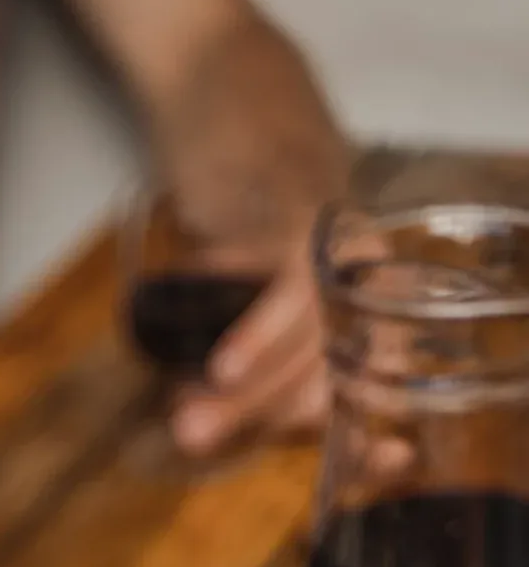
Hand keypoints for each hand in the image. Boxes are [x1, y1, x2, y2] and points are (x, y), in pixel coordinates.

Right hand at [154, 15, 347, 453]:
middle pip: (328, 377)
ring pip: (308, 342)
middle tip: (194, 442)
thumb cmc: (230, 205)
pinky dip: (254, 328)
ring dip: (245, 388)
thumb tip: (192, 425)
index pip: (369, 391)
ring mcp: (341, 249)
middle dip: (259, 421)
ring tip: (192, 420)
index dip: (371, 436)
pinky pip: (290, 286)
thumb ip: (226, 355)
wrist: (222, 97)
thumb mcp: (234, 292)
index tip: (374, 469)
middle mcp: (366, 283)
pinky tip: (221, 360)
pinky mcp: (308, 212)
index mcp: (360, 309)